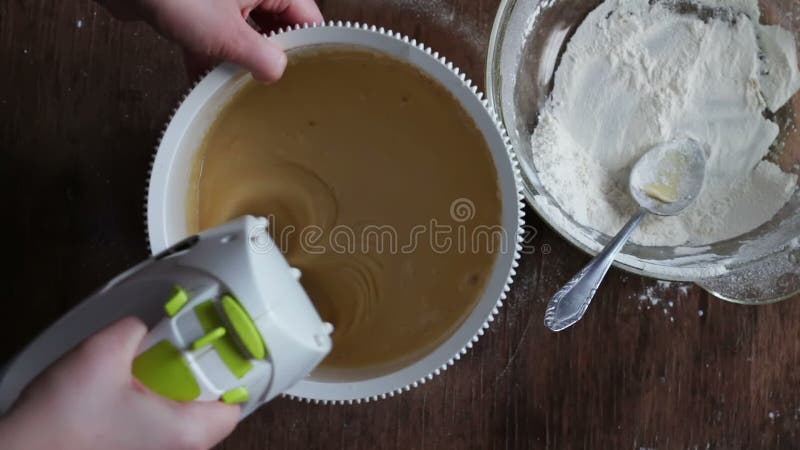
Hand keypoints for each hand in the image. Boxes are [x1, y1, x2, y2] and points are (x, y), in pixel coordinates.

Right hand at [0, 318, 238, 449]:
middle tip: (173, 352)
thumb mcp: (103, 354)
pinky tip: (126, 389)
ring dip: (171, 389)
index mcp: (186, 433)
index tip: (214, 347)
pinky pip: (159, 425)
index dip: (228, 370)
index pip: (235, 404)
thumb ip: (135, 330)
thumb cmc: (61, 422)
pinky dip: (151, 403)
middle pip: (210, 407)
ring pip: (182, 415)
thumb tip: (144, 326)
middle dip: (195, 375)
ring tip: (144, 370)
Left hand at [102, 0, 323, 81]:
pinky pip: (213, 34)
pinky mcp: (196, 8)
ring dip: (238, 60)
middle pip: (275, 25)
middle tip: (273, 84)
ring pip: (243, 32)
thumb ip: (259, 56)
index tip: (309, 73)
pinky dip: (210, 56)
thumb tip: (277, 71)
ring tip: (239, 86)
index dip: (308, 45)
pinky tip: (204, 81)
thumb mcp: (226, 34)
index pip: (306, 16)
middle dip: (270, 56)